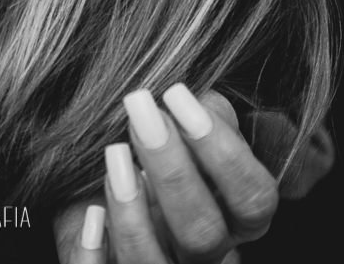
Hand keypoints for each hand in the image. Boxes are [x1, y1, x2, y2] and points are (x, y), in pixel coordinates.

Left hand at [55, 87, 277, 263]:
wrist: (104, 191)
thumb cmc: (158, 158)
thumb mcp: (188, 136)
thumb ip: (206, 118)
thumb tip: (203, 98)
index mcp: (236, 218)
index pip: (253, 198)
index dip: (223, 151)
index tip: (178, 96)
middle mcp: (207, 254)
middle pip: (204, 233)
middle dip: (173, 171)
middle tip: (140, 110)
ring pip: (153, 263)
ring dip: (131, 211)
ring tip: (114, 153)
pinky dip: (94, 254)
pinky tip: (90, 216)